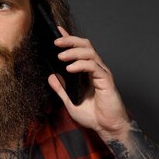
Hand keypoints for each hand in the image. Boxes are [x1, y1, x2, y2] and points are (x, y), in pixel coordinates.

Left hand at [47, 26, 130, 140]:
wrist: (108, 128)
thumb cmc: (94, 116)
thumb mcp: (71, 102)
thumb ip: (61, 89)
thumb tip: (51, 76)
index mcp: (88, 72)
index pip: (78, 50)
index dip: (69, 39)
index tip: (57, 31)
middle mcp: (96, 69)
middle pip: (85, 46)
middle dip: (70, 41)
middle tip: (56, 42)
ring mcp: (102, 73)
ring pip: (89, 53)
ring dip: (73, 52)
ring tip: (61, 57)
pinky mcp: (106, 80)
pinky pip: (93, 67)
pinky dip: (81, 65)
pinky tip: (70, 69)